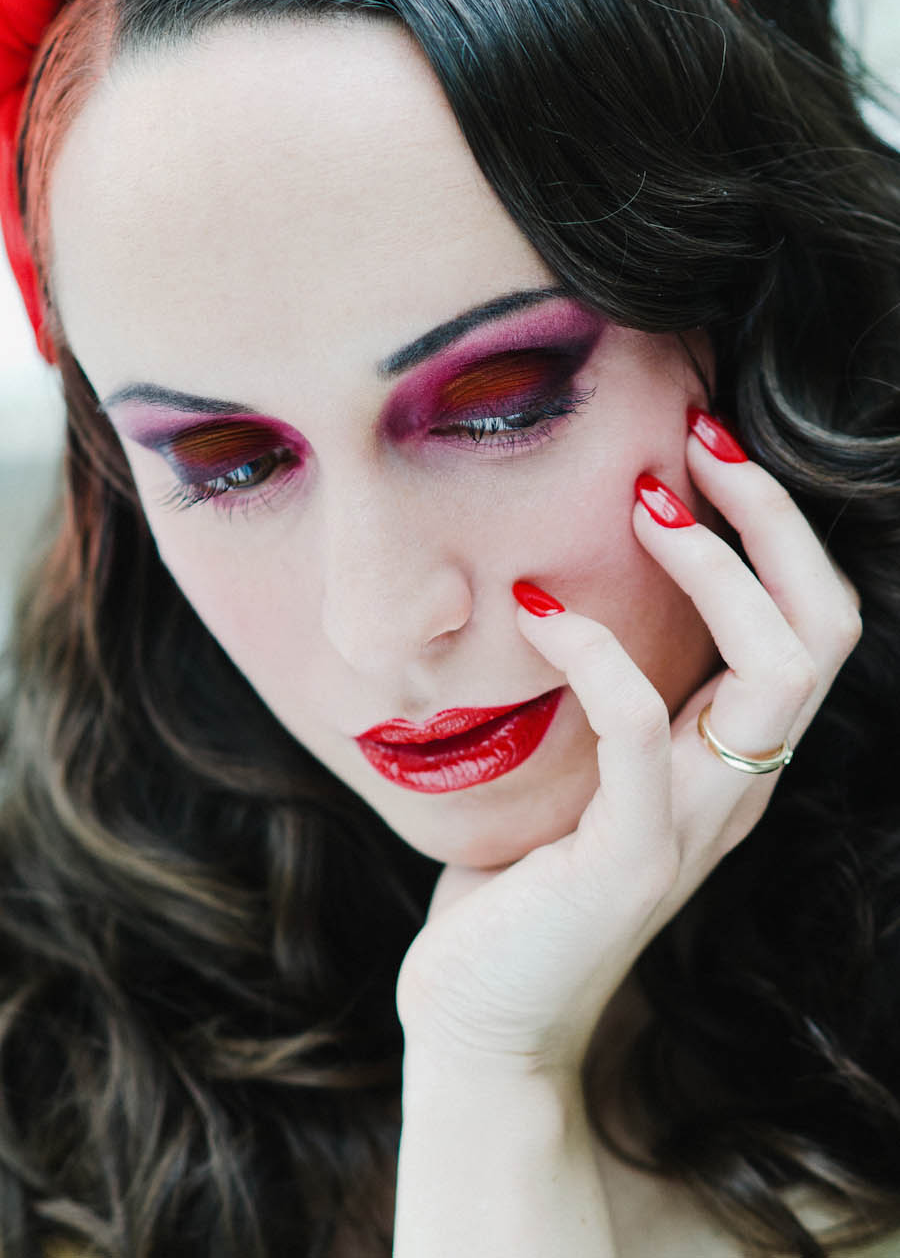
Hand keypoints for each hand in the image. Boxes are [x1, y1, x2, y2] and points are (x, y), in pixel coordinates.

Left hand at [395, 412, 861, 1081]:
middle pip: (823, 627)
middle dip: (772, 517)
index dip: (777, 527)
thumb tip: (561, 570)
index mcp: (731, 754)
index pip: (810, 622)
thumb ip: (607, 692)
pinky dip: (594, 647)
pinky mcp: (633, 856)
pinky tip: (533, 606)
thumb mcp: (582, 767)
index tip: (704, 444)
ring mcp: (698, 821)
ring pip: (774, 664)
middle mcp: (739, 782)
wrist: (487, 1016)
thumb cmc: (520, 880)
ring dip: (713, 563)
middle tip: (696, 439)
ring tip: (642, 498)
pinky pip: (638, 722)